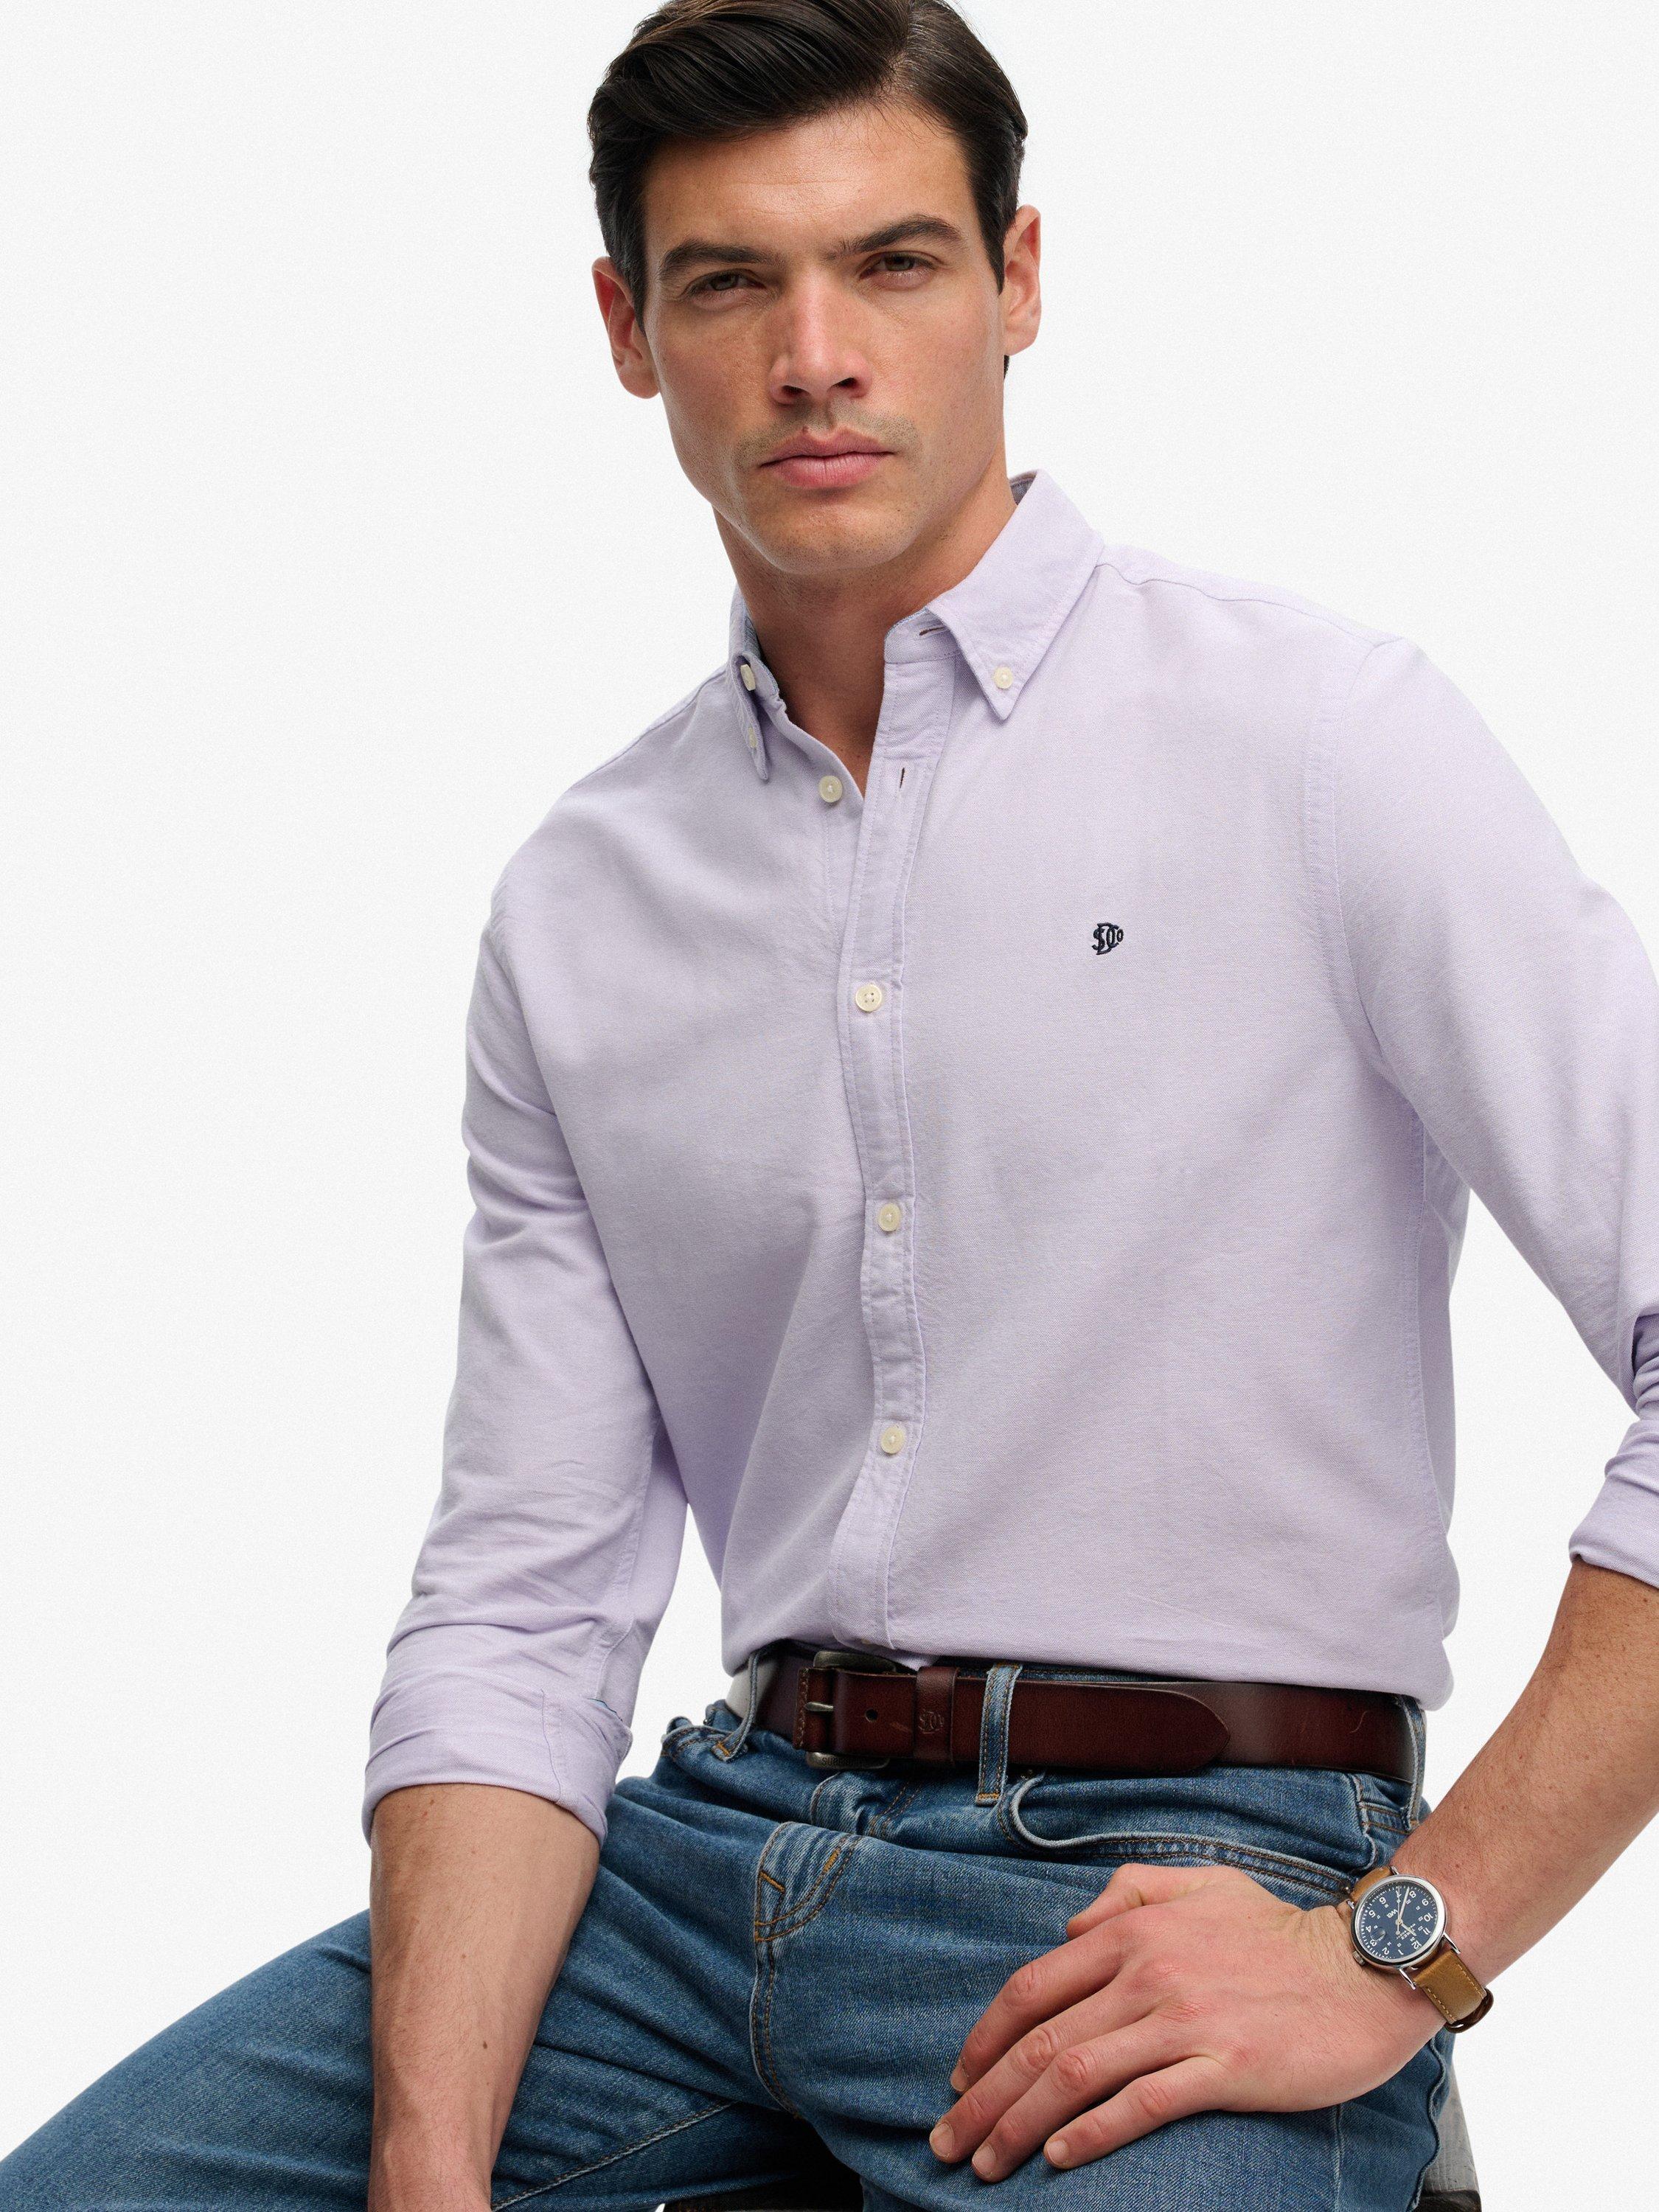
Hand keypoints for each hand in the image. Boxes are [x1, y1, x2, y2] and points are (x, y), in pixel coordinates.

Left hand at [927, 1861, 1443, 2179]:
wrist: (1366, 1966)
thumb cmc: (1282, 1930)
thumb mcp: (1201, 1882)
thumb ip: (1130, 1890)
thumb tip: (1072, 1926)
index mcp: (1134, 1929)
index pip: (1034, 1986)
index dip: (986, 2036)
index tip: (959, 2078)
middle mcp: (1148, 1972)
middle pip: (1042, 2040)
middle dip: (984, 2097)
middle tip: (948, 2140)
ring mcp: (1185, 2021)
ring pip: (1078, 2074)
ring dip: (1020, 2125)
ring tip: (987, 2163)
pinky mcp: (1225, 2068)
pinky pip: (1142, 2103)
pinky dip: (1092, 2131)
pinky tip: (1059, 2155)